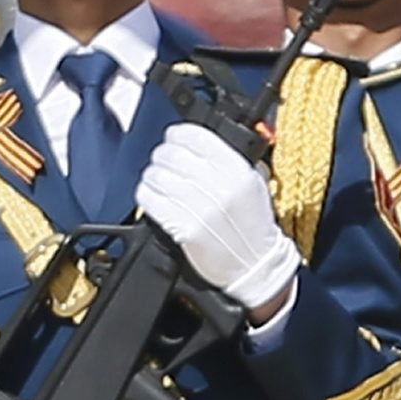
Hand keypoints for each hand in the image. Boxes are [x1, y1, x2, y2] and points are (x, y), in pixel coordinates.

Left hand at [136, 125, 294, 319]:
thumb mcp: (251, 183)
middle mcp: (219, 186)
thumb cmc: (252, 224)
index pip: (194, 136)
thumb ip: (226, 160)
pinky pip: (151, 201)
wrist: (254, 264)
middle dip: (162, 156)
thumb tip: (191, 141)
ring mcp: (200, 208)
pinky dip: (146, 195)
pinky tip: (152, 196)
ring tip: (156, 180)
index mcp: (237, 170)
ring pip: (157, 176)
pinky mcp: (184, 229)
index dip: (177, 135)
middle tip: (162, 162)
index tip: (173, 139)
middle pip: (171, 154)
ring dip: (152, 176)